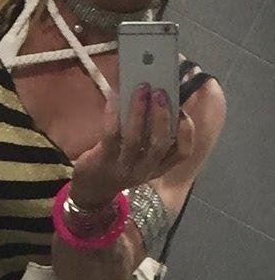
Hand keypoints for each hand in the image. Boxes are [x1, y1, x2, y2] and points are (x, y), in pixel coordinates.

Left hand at [70, 84, 195, 207]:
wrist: (92, 189)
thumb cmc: (120, 164)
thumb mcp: (141, 157)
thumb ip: (150, 134)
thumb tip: (155, 97)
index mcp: (159, 166)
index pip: (182, 153)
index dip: (187, 132)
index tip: (183, 112)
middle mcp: (144, 169)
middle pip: (159, 144)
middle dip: (162, 116)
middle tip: (160, 93)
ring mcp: (124, 167)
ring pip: (135, 139)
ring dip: (138, 112)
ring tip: (141, 90)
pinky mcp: (103, 161)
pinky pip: (111, 136)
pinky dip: (114, 115)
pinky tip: (114, 99)